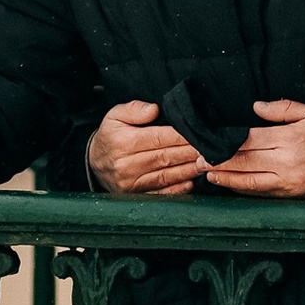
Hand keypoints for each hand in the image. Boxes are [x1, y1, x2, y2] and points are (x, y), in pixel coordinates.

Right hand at [87, 100, 207, 195]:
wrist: (94, 163)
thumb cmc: (110, 136)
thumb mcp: (114, 115)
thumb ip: (134, 109)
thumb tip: (154, 109)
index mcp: (124, 143)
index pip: (159, 138)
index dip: (180, 136)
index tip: (198, 133)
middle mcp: (127, 165)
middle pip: (165, 157)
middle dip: (190, 153)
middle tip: (210, 149)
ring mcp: (132, 183)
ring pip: (166, 176)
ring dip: (188, 170)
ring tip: (206, 163)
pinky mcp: (136, 195)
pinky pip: (161, 193)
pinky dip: (178, 188)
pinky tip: (191, 181)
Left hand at [203, 101, 304, 197]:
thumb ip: (284, 108)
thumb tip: (255, 107)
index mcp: (289, 139)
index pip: (248, 139)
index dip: (225, 140)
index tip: (207, 138)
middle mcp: (286, 162)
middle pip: (243, 161)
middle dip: (218, 159)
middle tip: (196, 158)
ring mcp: (288, 181)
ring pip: (248, 181)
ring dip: (225, 177)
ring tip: (207, 173)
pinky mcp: (292, 194)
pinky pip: (262, 192)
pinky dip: (243, 189)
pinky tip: (231, 185)